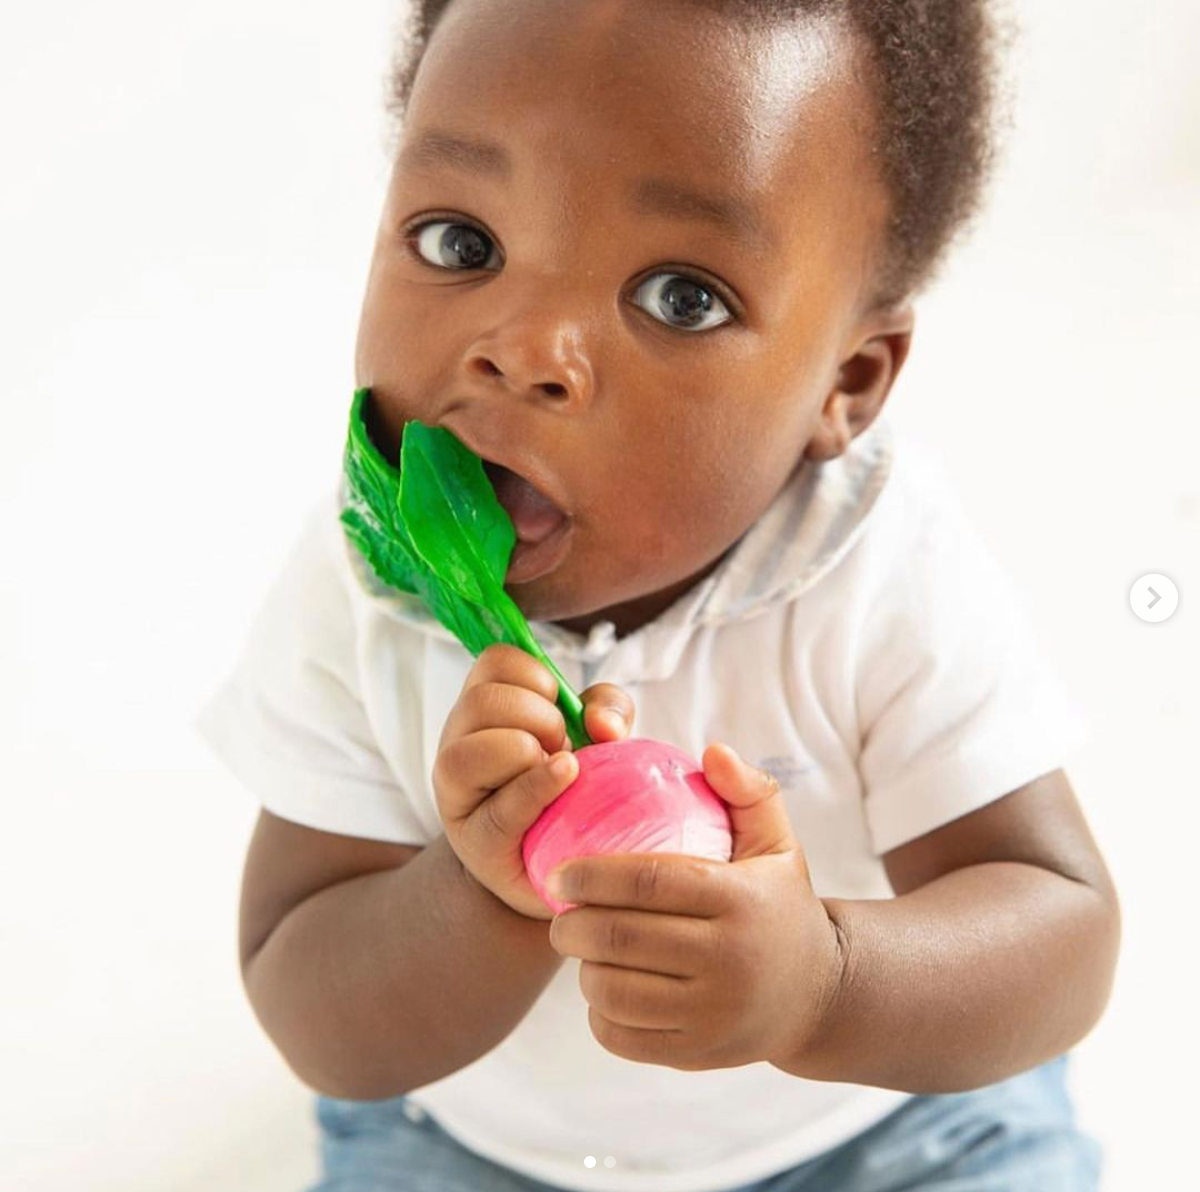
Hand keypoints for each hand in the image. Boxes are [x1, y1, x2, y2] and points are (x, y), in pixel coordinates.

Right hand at [432, 644, 636, 920]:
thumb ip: (607, 710)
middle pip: (483, 701)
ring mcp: (457, 794)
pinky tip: (566, 780)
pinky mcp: (476, 841)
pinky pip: (503, 808)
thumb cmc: (574, 788)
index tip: (558, 708)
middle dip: (539, 717)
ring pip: (471, 752)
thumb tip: (601, 722)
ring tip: (558, 771)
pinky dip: (539, 788)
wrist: (565, 866)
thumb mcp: (596, 736)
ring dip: (528, 752)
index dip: (537, 676)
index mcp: (483, 707)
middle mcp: (458, 742)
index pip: (494, 660)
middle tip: (561, 745)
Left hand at [547, 742, 844, 1069]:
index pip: (649, 882)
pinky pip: (622, 1035)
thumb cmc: (780, 904)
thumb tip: (710, 751)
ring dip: (582, 967)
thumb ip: (747, 790)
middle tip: (560, 911)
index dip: (593, 874)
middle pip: (620, 939)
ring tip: (582, 947)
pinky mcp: (698, 1054)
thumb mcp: (777, 842)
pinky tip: (604, 987)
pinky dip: (598, 1012)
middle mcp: (729, 961)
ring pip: (613, 991)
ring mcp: (714, 1015)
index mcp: (740, 900)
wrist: (819, 994)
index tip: (558, 870)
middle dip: (571, 923)